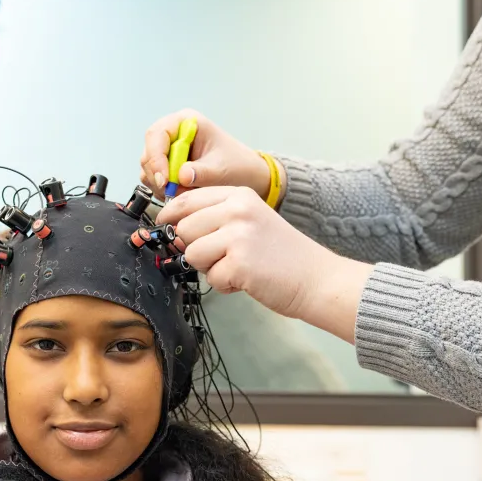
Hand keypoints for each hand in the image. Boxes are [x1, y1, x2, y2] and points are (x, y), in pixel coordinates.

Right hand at [140, 109, 270, 198]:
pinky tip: (180, 193)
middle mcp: (174, 133)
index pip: (157, 134)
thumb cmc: (237, 165)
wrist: (247, 176)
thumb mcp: (221, 169)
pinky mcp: (168, 166)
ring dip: (161, 184)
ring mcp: (169, 150)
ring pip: (149, 167)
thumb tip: (181, 176)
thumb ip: (200, 172)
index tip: (165, 179)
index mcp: (187, 122)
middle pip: (149, 151)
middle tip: (171, 191)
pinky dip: (163, 189)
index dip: (156, 157)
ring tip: (182, 192)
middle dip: (158, 174)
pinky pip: (154, 178)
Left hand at [157, 187, 375, 342]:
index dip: (169, 215)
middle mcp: (237, 210)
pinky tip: (246, 279)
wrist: (316, 278)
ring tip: (236, 267)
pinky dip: (225, 285)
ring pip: (192, 254)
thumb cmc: (281, 254)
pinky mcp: (239, 262)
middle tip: (222, 256)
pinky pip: (210, 277)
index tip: (165, 224)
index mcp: (239, 195)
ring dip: (209, 268)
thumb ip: (215, 218)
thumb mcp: (250, 220)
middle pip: (184, 228)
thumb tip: (172, 231)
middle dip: (195, 247)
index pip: (186, 199)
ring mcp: (238, 235)